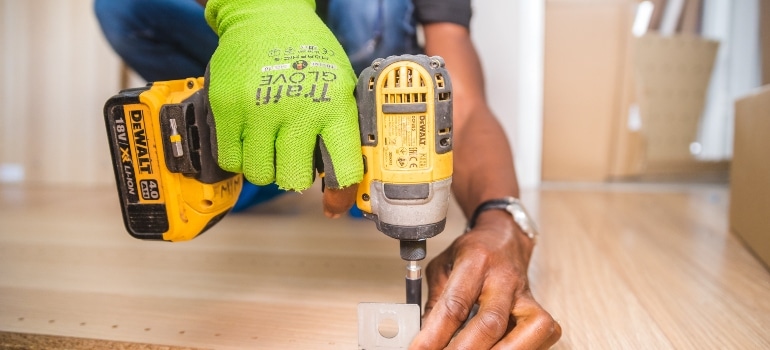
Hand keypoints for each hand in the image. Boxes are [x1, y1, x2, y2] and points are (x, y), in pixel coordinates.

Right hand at [204, 0, 362, 208]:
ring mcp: (259, 109)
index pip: (343, 167)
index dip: (340, 194)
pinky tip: (250, 138)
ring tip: (270, 144)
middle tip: (293, 158)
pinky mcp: (226, 107)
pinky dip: (240, 157)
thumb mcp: (340, 86)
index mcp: (334, 106)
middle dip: (295, 176)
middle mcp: (297, 110)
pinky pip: (230, 160)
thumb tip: (342, 184)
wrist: (267, 16)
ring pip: (260, 174)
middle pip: (294, 180)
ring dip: (266, 167)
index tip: (335, 202)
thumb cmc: (309, 55)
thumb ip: (342, 131)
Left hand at [411, 210, 560, 348]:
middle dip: (465, 349)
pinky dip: (521, 349)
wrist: (504, 239)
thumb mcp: (443, 267)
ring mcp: (526, 295)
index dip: (436, 333)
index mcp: (476, 261)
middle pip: (490, 322)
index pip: (455, 304)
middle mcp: (504, 278)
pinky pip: (540, 335)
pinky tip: (499, 349)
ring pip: (526, 331)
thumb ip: (434, 303)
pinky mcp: (539, 310)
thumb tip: (425, 339)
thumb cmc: (472, 254)